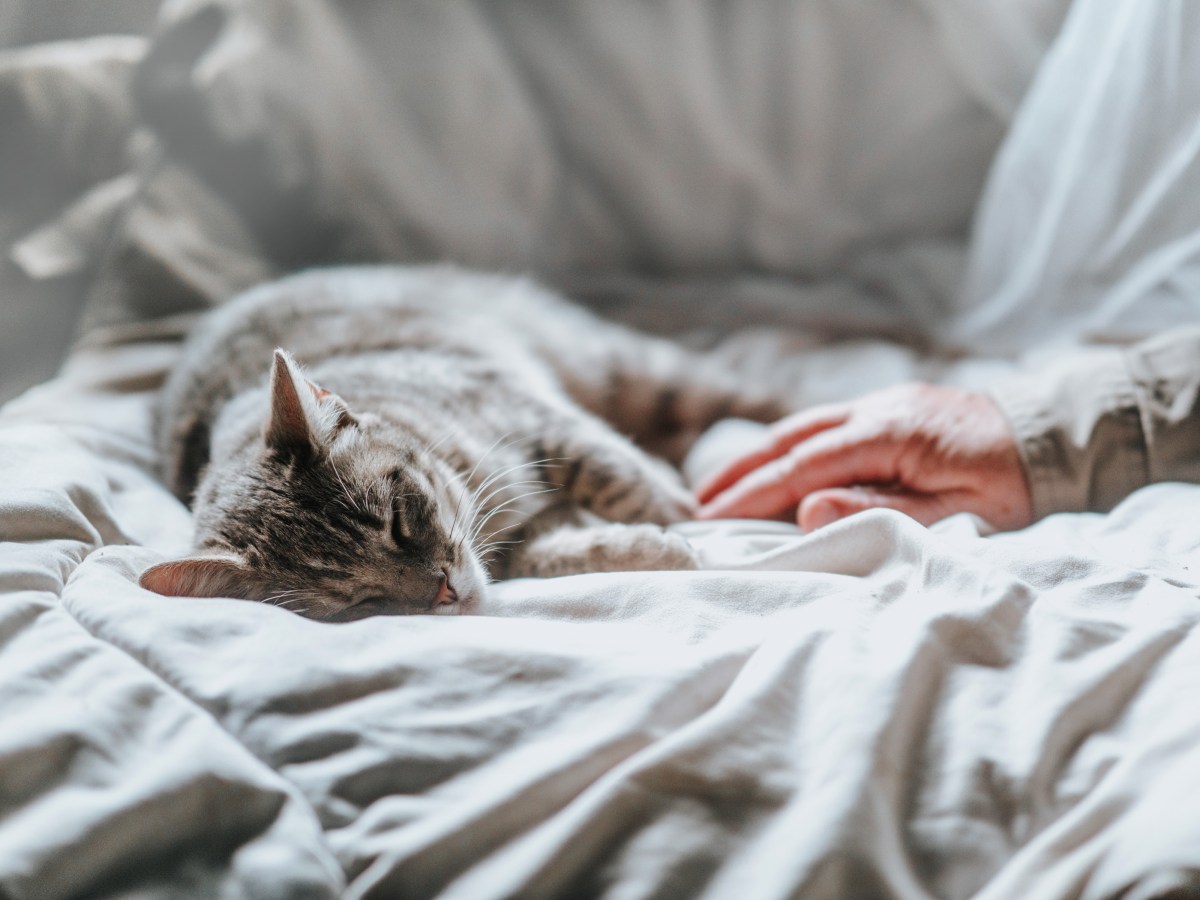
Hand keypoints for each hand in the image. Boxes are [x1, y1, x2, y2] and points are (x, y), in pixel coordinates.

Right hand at [694, 383, 1032, 531]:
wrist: (1056, 434)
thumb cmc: (1013, 482)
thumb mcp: (957, 510)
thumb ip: (881, 509)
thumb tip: (808, 508)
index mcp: (889, 433)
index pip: (803, 466)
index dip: (753, 493)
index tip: (713, 518)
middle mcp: (876, 409)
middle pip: (789, 438)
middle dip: (740, 471)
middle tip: (697, 502)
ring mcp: (881, 404)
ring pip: (801, 427)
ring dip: (757, 455)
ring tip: (719, 484)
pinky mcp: (889, 408)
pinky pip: (823, 425)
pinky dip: (787, 445)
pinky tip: (772, 462)